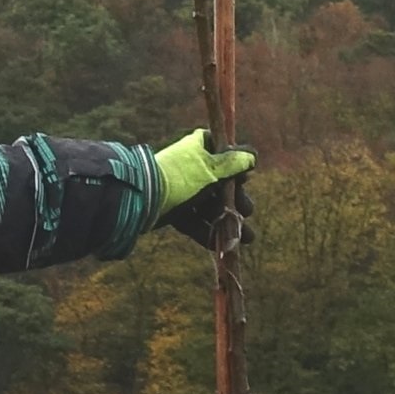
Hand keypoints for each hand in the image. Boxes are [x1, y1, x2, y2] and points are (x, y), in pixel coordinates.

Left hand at [149, 129, 258, 247]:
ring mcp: (182, 189)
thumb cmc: (181, 176)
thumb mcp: (212, 167)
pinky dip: (207, 232)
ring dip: (227, 221)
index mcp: (199, 147)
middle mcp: (191, 166)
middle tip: (247, 212)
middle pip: (220, 183)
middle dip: (236, 200)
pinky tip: (221, 246)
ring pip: (209, 206)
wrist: (142, 198)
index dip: (237, 167)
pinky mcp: (174, 209)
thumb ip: (234, 163)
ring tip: (245, 239)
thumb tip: (252, 155)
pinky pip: (194, 221)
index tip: (246, 179)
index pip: (224, 153)